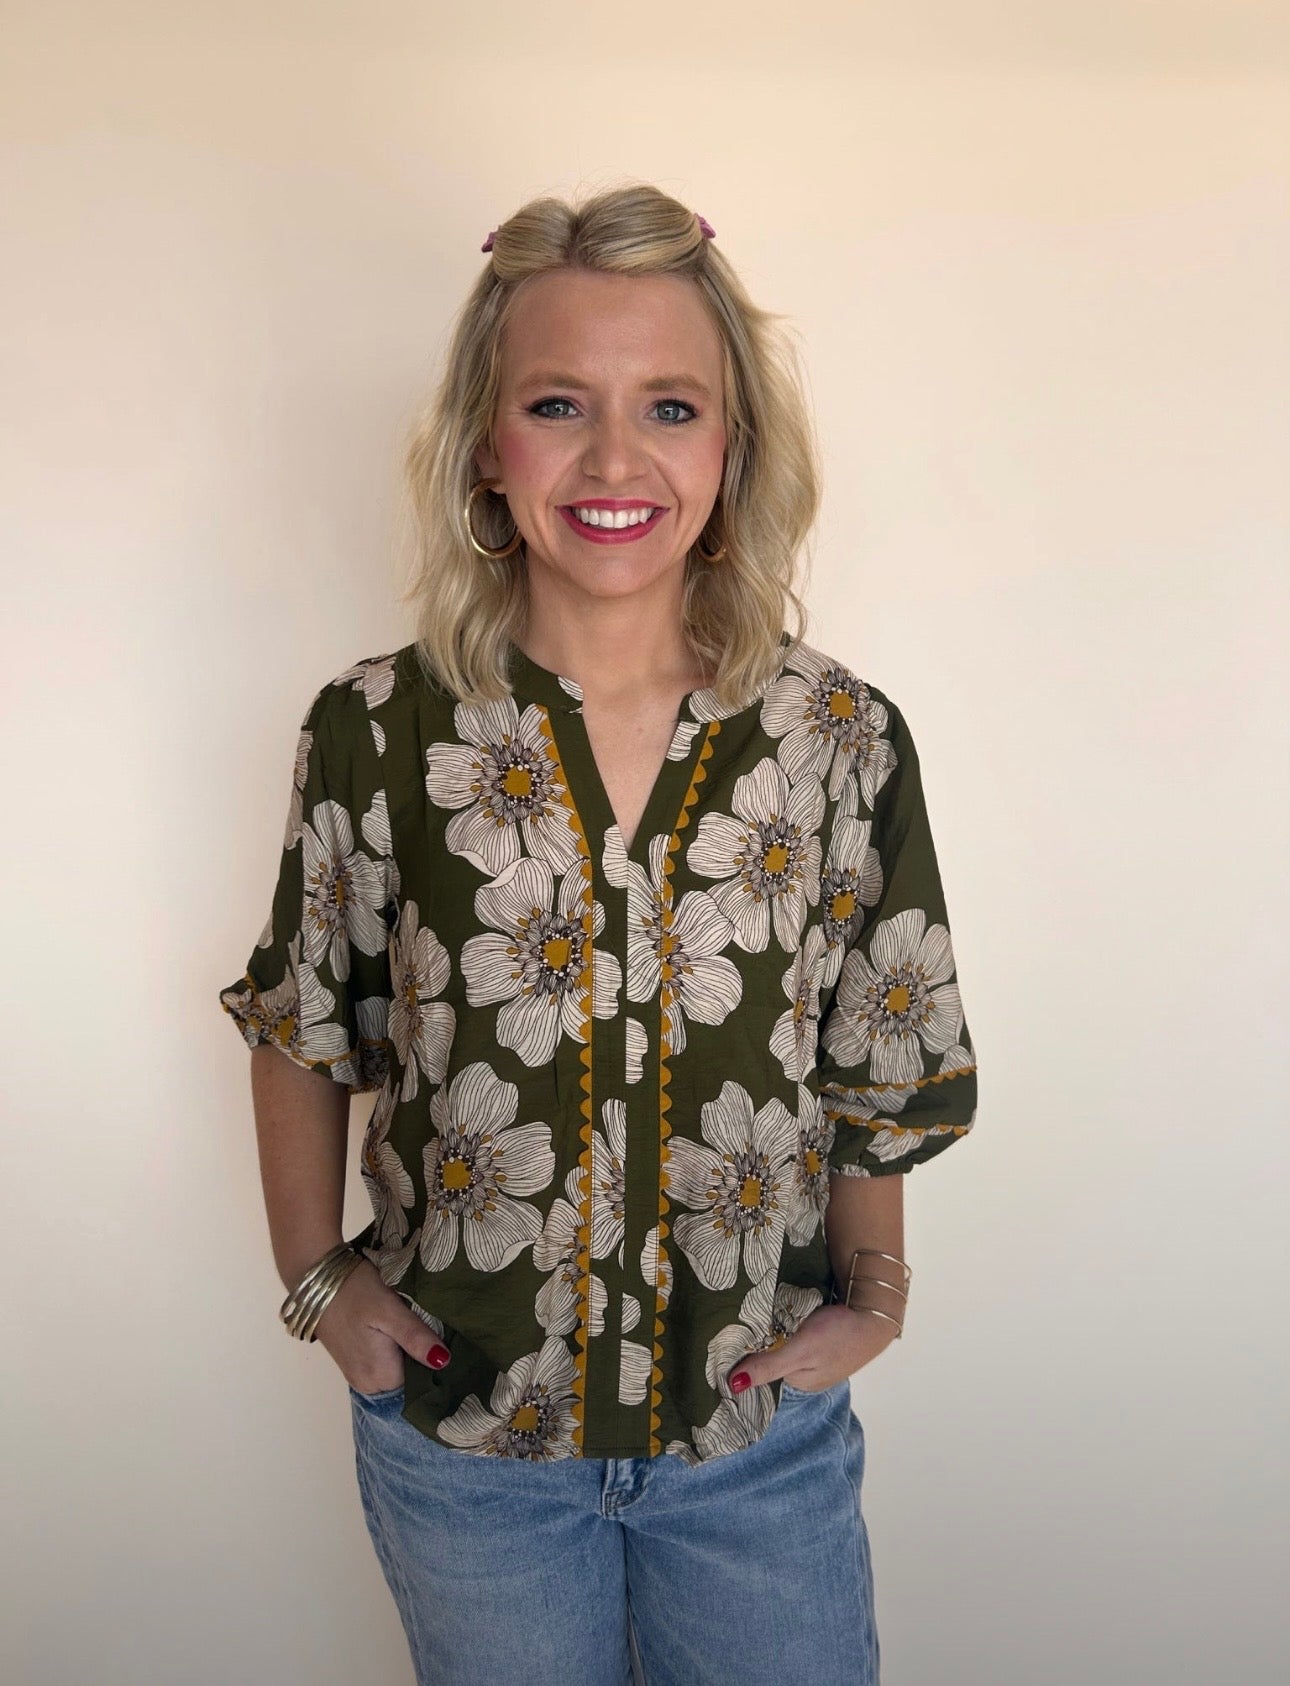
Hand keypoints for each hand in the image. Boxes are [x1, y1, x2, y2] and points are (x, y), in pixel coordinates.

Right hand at [310, 1257, 450, 1393]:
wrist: (315, 1275)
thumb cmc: (355, 1290)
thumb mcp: (390, 1309)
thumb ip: (415, 1338)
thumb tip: (444, 1362)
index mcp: (379, 1377)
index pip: (422, 1379)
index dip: (435, 1358)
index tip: (445, 1336)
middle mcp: (367, 1384)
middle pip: (409, 1376)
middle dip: (421, 1355)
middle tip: (431, 1325)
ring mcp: (357, 1374)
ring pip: (396, 1368)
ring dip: (407, 1350)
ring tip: (417, 1324)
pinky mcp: (351, 1360)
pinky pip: (382, 1362)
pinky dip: (393, 1347)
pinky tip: (399, 1327)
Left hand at [725, 1304, 896, 1395]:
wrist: (876, 1312)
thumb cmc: (840, 1334)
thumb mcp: (801, 1350)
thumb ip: (769, 1365)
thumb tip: (733, 1386)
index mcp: (799, 1381)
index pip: (761, 1370)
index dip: (744, 1356)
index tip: (723, 1340)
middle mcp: (805, 1370)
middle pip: (770, 1355)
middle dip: (756, 1341)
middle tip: (734, 1318)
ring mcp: (814, 1353)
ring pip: (781, 1341)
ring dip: (770, 1327)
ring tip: (749, 1310)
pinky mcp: (820, 1333)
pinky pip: (793, 1329)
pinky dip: (784, 1320)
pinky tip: (776, 1307)